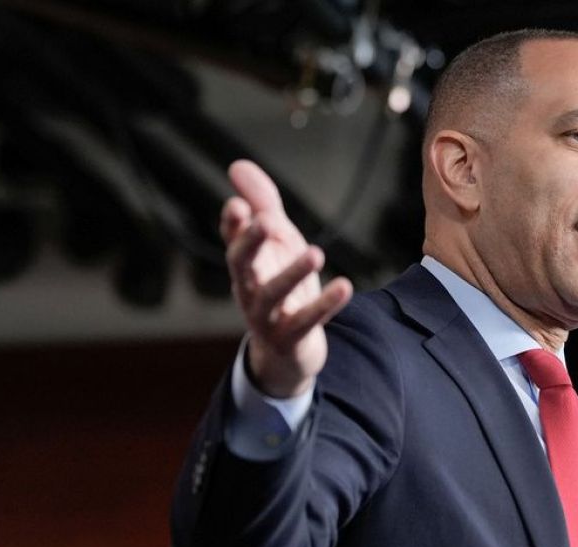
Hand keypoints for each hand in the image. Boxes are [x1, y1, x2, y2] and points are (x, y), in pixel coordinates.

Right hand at [221, 160, 352, 397]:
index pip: (232, 240)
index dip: (233, 224)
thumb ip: (262, 204)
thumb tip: (237, 165)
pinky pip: (307, 321)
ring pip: (272, 295)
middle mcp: (248, 288)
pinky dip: (325, 304)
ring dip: (292, 273)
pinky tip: (345, 286)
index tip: (238, 205)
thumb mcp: (276, 242)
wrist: (287, 351)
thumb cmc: (281, 286)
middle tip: (265, 222)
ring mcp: (266, 316)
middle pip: (240, 265)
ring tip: (315, 253)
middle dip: (249, 244)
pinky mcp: (290, 337)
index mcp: (245, 263)